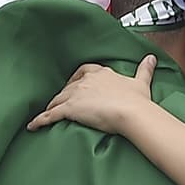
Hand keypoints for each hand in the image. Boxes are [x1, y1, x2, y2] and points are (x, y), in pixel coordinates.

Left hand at [27, 56, 155, 134]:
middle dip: (62, 94)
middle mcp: (86, 81)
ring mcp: (76, 94)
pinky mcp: (70, 109)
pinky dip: (40, 120)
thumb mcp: (141, 82)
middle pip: (68, 86)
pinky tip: (32, 126)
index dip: (77, 79)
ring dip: (51, 107)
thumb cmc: (137, 100)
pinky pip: (51, 114)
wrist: (132, 112)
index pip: (84, 72)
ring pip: (58, 99)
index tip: (75, 84)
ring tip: (45, 115)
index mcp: (101, 73)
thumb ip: (145, 69)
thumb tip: (152, 57)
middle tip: (58, 103)